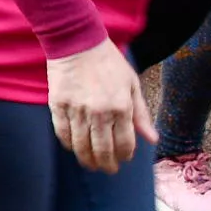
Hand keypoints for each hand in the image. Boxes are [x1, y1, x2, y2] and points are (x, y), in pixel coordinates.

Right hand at [45, 38, 153, 174]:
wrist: (76, 41)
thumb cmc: (108, 61)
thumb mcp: (132, 84)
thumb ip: (141, 114)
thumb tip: (152, 139)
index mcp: (121, 107)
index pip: (124, 144)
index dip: (124, 156)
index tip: (123, 160)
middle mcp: (100, 112)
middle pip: (103, 150)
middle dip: (106, 164)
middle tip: (107, 169)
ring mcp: (77, 110)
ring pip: (82, 146)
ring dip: (87, 159)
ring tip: (91, 164)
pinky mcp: (58, 105)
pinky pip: (62, 133)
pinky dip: (69, 144)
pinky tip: (74, 147)